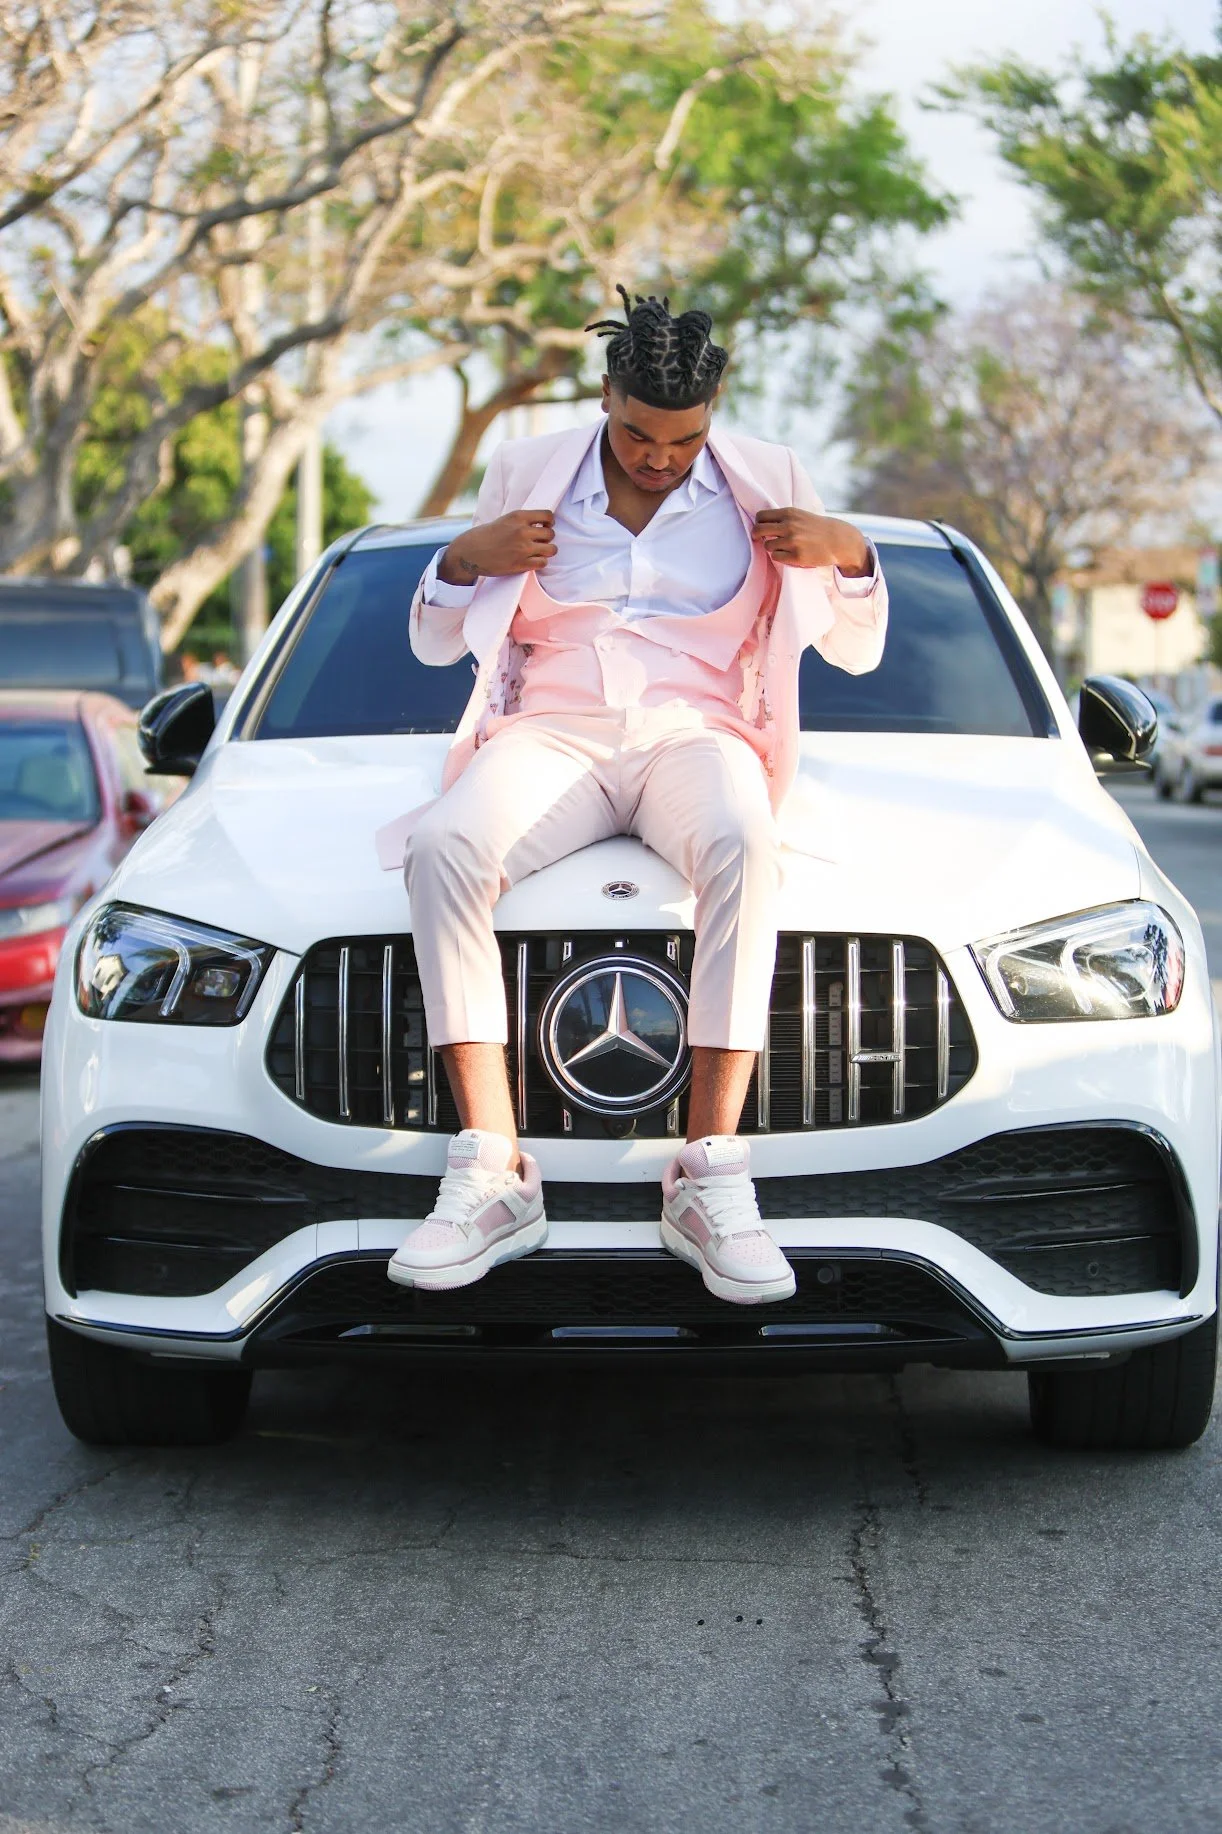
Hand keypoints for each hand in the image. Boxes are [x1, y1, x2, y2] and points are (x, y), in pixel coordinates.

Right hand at [438, 510, 556, 583]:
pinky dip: (540, 562)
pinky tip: (533, 560)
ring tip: (539, 551)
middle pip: (551, 533)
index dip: (550, 521)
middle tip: (540, 541)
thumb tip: (540, 525)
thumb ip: (521, 521)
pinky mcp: (521, 564)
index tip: (546, 525)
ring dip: (547, 551)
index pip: (547, 515)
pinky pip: (543, 563)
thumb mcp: (504, 520)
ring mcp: (523, 549)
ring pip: (551, 549)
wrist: (470, 552)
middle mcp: (522, 531)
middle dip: (547, 538)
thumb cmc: (485, 535)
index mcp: (518, 517)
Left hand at [752, 508, 870, 574]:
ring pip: (767, 546)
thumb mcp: (800, 516)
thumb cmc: (817, 528)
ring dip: (772, 547)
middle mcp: (789, 526)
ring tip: (782, 547)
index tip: (761, 528)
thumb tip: (761, 523)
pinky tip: (789, 554)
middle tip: (759, 539)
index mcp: (789, 513)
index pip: (761, 516)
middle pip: (758, 530)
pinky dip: (779, 557)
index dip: (758, 523)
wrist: (838, 540)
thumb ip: (783, 518)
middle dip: (756, 535)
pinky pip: (776, 557)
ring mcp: (792, 542)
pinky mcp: (796, 556)